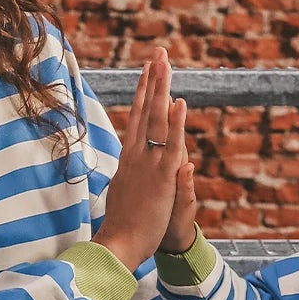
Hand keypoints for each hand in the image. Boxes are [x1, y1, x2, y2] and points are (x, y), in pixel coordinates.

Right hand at [95, 49, 190, 271]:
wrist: (120, 245)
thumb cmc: (123, 227)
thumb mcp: (128, 195)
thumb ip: (134, 176)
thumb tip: (131, 163)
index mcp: (129, 159)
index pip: (138, 119)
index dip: (143, 94)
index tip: (147, 72)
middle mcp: (136, 155)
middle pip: (146, 110)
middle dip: (153, 80)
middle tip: (158, 54)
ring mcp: (148, 163)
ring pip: (156, 119)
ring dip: (162, 89)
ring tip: (165, 62)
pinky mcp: (162, 176)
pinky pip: (170, 143)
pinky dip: (175, 122)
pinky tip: (178, 101)